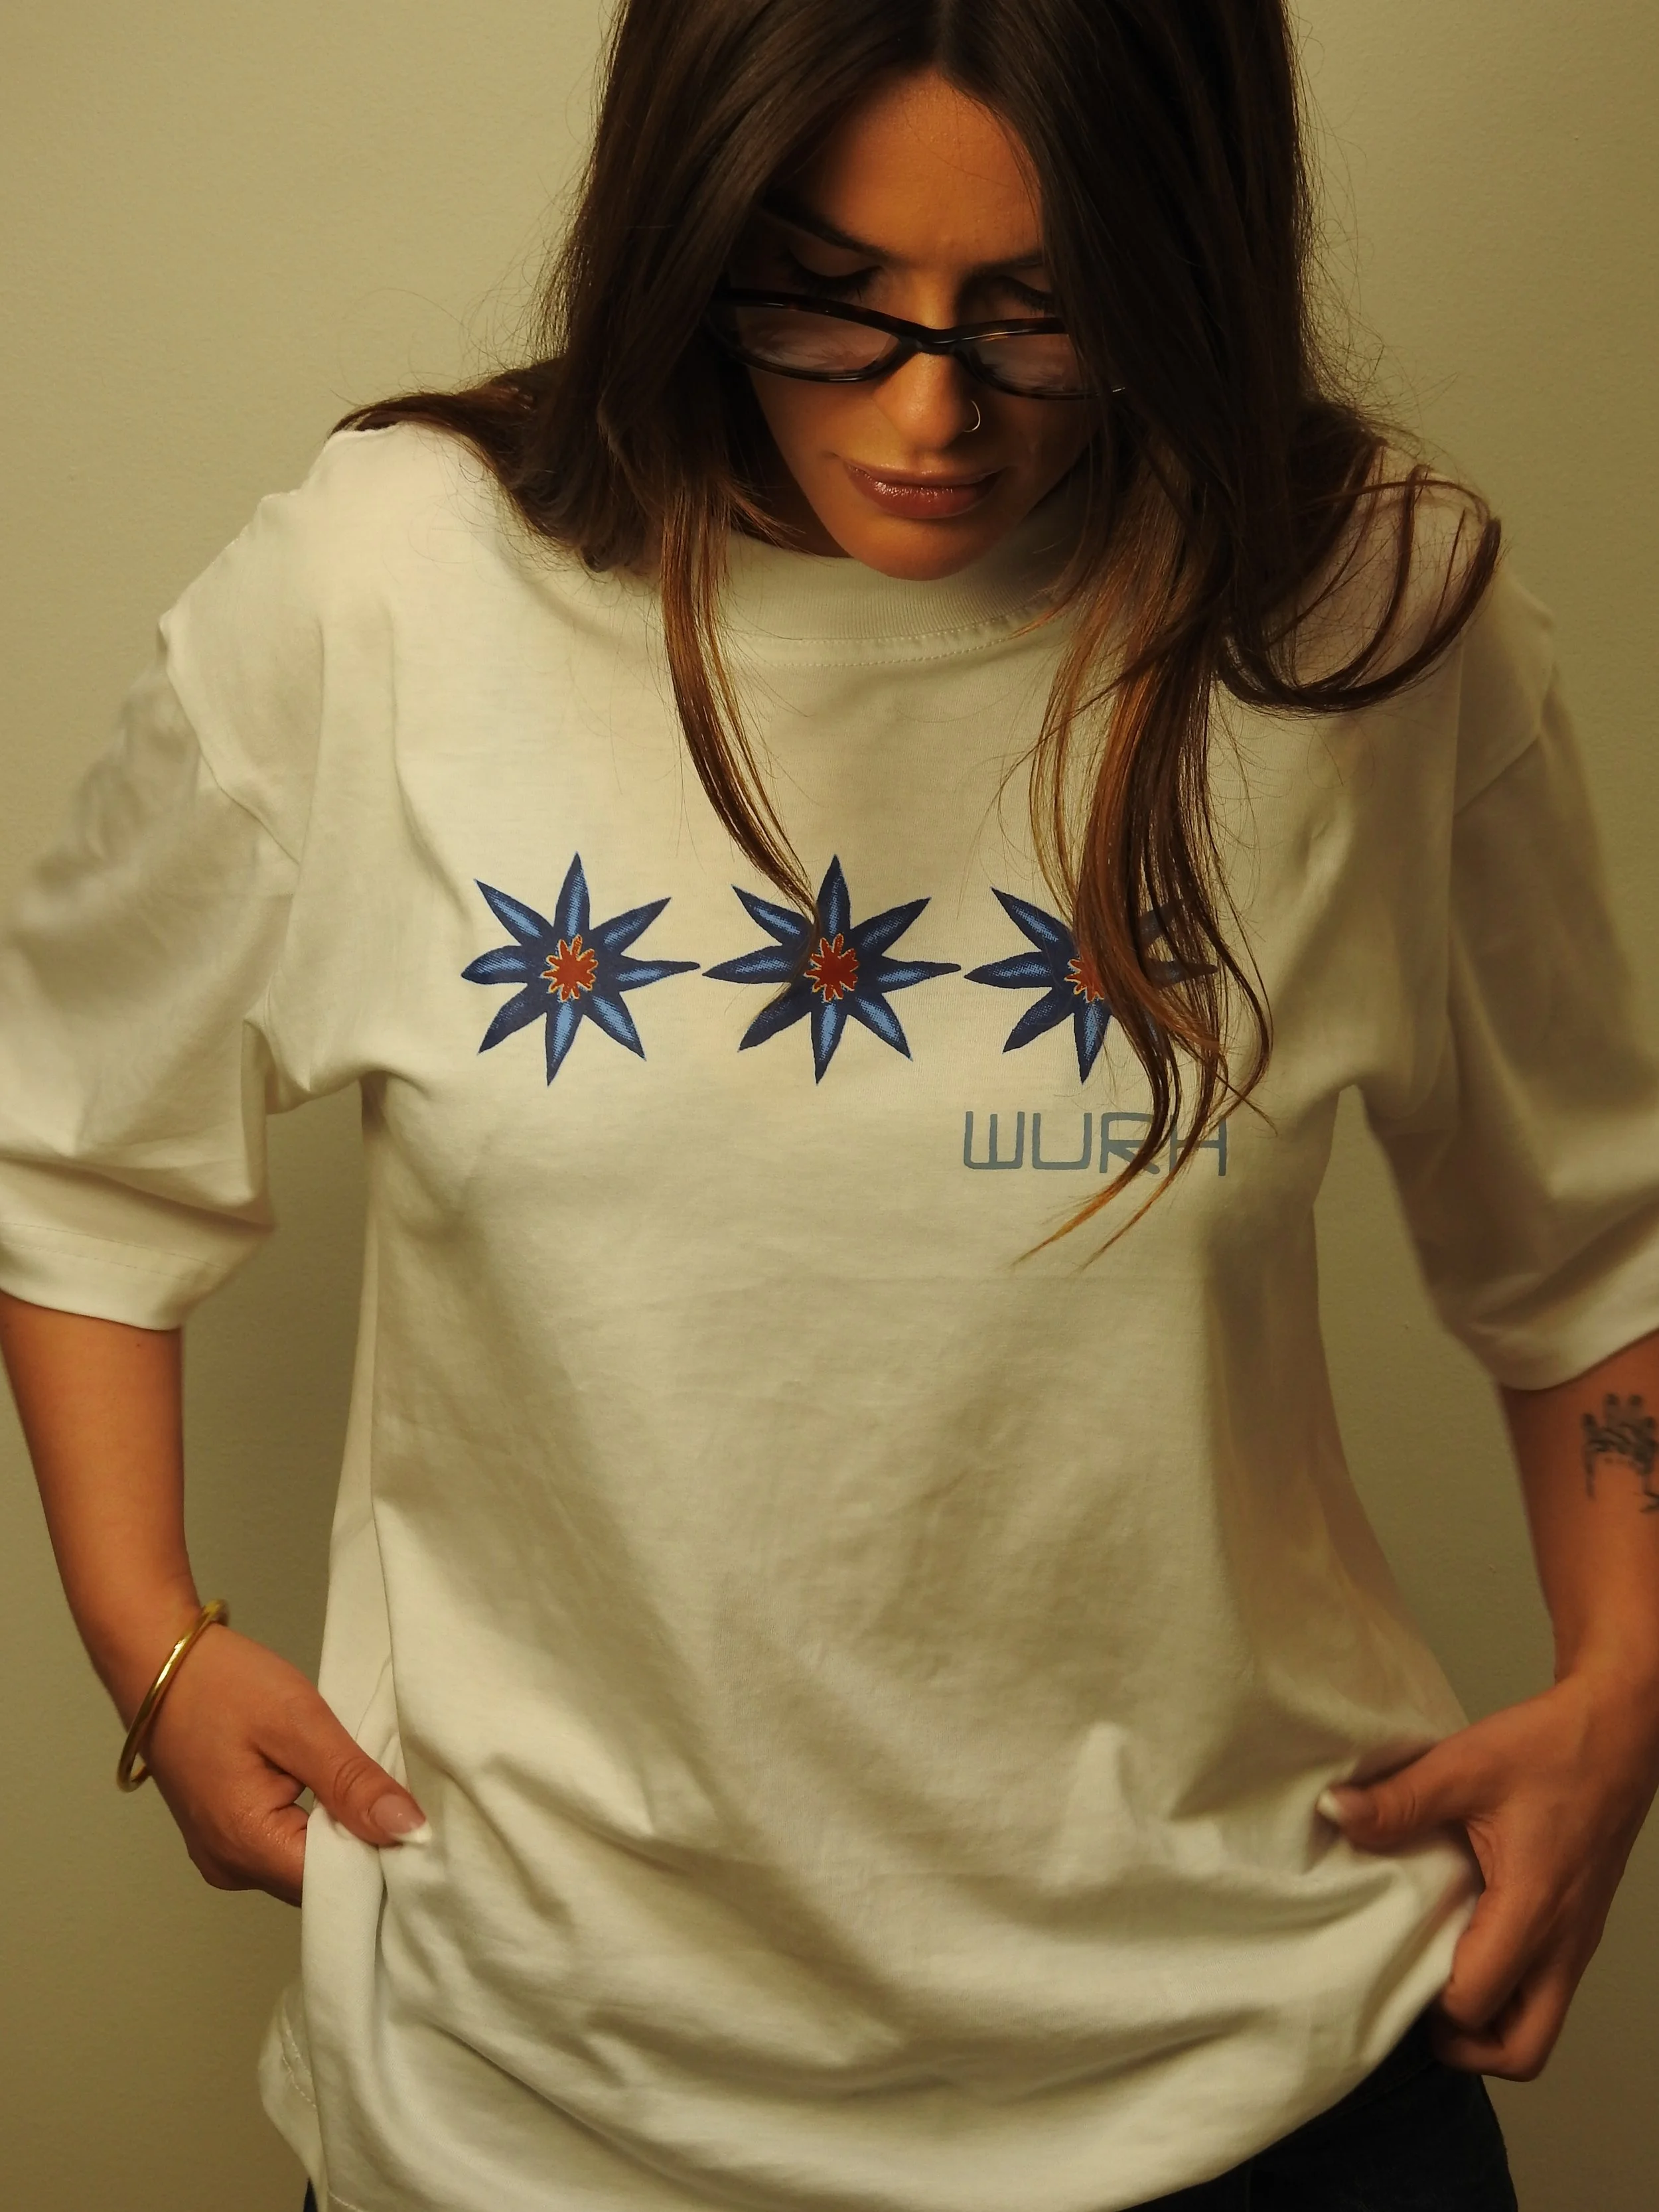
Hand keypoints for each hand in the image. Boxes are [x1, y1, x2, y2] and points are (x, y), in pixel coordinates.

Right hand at [134, 1622, 426, 1906]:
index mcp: (246, 1848)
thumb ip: (352, 1782)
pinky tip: (338, 1793)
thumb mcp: (298, 1723)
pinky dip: (313, 1824)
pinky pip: (281, 1845)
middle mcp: (231, 1867)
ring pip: (301, 1863)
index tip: (421, 1831)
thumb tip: (409, 1832)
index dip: (381, 1860)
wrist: (155, 1659)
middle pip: (318, 1880)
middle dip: (363, 1847)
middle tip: (406, 1805)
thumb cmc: (222, 1686)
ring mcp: (222, 1854)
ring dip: (339, 1834)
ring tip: (377, 1795)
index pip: (334, 1886)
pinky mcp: (222, 1833)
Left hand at [1322, 1670, 1658, 2077]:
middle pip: (1523, 2051)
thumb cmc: (1551, 1748)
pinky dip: (1508, 1989)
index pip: (1478, 2002)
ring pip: (1539, 2026)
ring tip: (1438, 1973)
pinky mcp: (1578, 1928)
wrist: (1617, 1732)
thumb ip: (1399, 1799)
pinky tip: (1466, 1940)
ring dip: (1490, 2021)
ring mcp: (1577, 1941)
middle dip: (1466, 2046)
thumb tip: (1337, 1812)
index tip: (1390, 1968)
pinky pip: (1545, 1990)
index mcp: (1533, 1910)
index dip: (1429, 2002)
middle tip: (1417, 1999)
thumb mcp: (1464, 1766)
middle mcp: (1563, 1943)